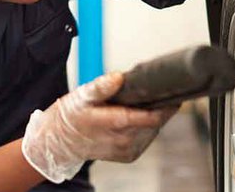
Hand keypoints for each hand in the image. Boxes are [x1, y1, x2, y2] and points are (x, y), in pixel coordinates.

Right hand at [21, 72, 177, 183]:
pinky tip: (135, 117)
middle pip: (156, 122)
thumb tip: (118, 77)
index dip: (166, 105)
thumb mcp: (83, 95)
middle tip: (154, 91)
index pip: (152, 118)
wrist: (60, 141)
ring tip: (140, 103)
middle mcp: (124, 141)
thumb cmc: (72, 116)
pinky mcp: (129, 155)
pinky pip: (146, 137)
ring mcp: (127, 150)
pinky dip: (145, 126)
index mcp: (115, 124)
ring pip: (153, 130)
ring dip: (152, 116)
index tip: (174, 92)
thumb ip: (102, 86)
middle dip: (158, 106)